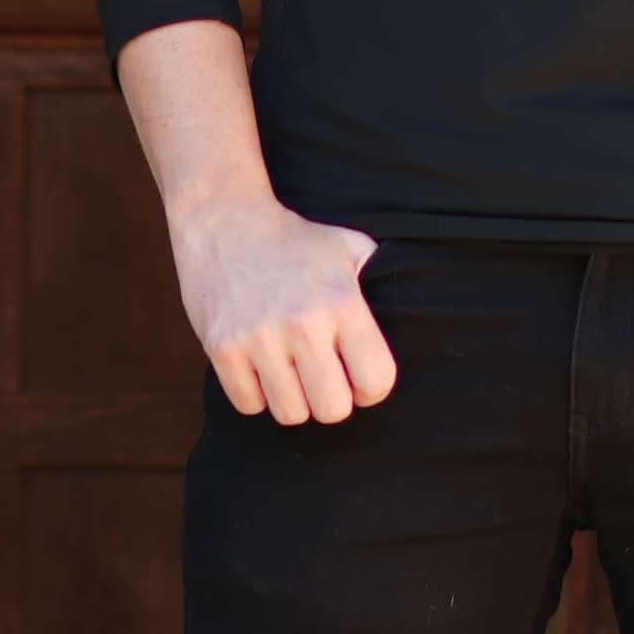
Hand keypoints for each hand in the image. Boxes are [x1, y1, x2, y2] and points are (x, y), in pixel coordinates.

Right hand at [172, 191, 396, 425]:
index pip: (376, 380)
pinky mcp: (221, 347)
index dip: (372, 388)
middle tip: (323, 378)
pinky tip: (259, 366)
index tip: (358, 377)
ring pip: (290, 414)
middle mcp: (303, 321)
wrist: (225, 220)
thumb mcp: (348, 247)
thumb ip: (380, 280)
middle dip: (332, 399)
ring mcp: (258, 336)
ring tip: (291, 370)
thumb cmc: (295, 241)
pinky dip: (255, 394)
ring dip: (293, 399)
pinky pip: (249, 405)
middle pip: (333, 409)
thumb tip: (412, 311)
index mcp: (342, 301)